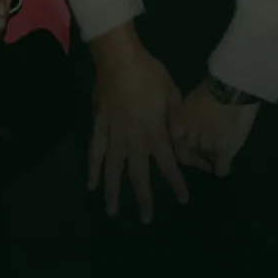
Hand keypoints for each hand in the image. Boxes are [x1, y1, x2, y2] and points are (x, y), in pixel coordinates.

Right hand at [86, 24, 187, 222]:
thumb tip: (185, 148)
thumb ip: (177, 123)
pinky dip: (93, 169)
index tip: (183, 200)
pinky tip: (92, 184)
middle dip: (143, 198)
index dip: (176, 183)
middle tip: (145, 219)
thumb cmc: (149, 73)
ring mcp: (113, 134)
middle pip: (138, 174)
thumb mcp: (172, 95)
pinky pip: (95, 152)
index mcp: (153, 132)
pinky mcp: (99, 125)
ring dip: (114, 191)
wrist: (118, 57)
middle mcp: (133, 139)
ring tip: (112, 211)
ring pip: (114, 169)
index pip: (168, 164)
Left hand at [171, 81, 261, 177]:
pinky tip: (225, 166)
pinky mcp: (224, 150)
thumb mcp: (192, 101)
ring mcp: (206, 146)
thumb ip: (188, 117)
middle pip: (192, 154)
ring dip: (213, 158)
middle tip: (208, 154)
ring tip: (221, 151)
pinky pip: (221, 168)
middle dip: (200, 155)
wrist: (232, 87)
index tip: (193, 152)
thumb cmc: (212, 87)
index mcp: (178, 125)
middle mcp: (189, 138)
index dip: (186, 151)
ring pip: (208, 160)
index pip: (176, 147)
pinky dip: (223, 169)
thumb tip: (193, 126)